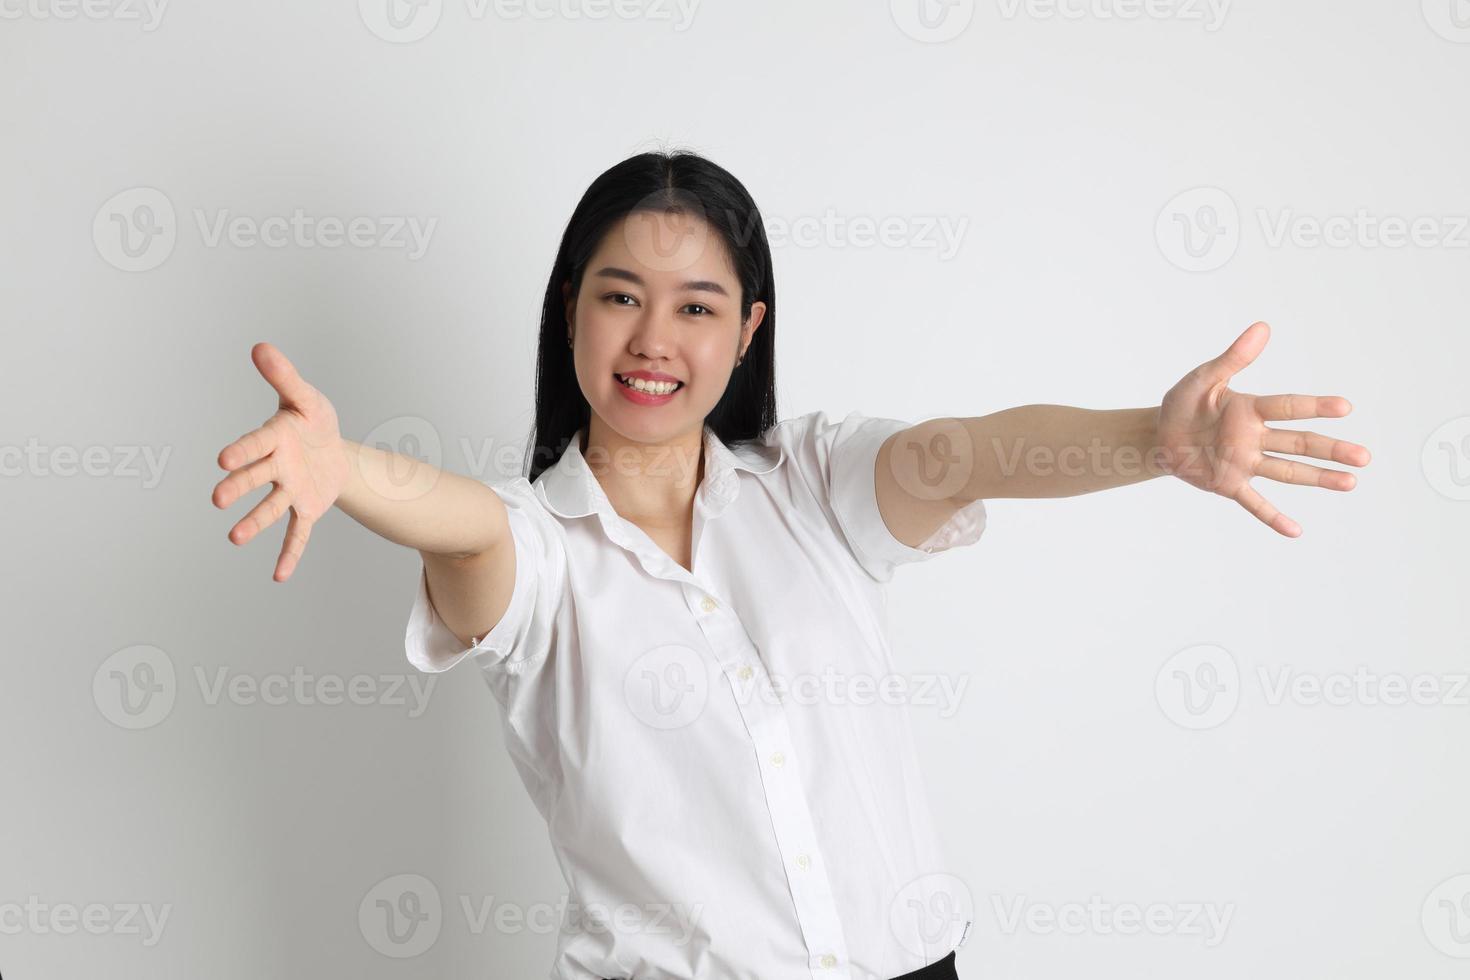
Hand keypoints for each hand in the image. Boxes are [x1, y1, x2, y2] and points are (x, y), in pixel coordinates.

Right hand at [212, 342, 349, 580]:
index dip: (242, 451)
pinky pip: (297, 533)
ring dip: (253, 523)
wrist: (334, 450)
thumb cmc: (313, 421)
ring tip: (234, 538)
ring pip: (270, 508)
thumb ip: (284, 376)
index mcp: (272, 439)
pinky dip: (290, 553)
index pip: (255, 445)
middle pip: (255, 478)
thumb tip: (260, 346)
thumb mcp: (306, 397)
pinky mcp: (305, 509)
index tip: (223, 459)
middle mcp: (275, 468)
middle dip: (238, 487)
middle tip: (218, 498)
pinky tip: (280, 576)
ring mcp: (288, 491)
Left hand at [1156, 321, 1370, 536]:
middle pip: (1299, 443)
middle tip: (1364, 456)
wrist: (1156, 437)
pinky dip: (1272, 517)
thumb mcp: (1201, 380)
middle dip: (1331, 450)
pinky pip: (1253, 502)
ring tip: (1351, 482)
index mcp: (1249, 410)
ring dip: (1318, 478)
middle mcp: (1254, 437)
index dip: (1315, 406)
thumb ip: (1232, 359)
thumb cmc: (1181, 405)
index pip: (1288, 407)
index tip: (1345, 406)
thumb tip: (1262, 328)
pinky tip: (1295, 531)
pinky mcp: (1228, 485)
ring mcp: (1244, 463)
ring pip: (1287, 471)